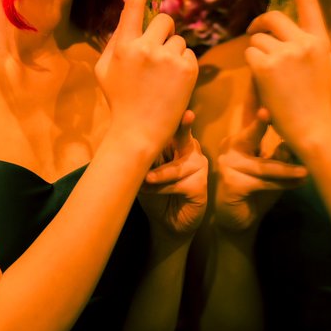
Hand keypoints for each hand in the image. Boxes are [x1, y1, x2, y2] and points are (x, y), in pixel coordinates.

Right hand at [95, 0, 198, 155]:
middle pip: (165, 19)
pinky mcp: (188, 69)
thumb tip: (130, 21)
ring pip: (178, 38)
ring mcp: (169, 58)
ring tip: (163, 77)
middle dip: (163, 32)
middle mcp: (146, 47)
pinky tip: (173, 83)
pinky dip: (183, 64)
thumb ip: (116, 42)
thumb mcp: (105, 69)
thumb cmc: (119, 99)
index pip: (134, 7)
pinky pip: (189, 53)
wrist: (138, 132)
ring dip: (173, 51)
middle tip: (156, 54)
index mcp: (123, 45)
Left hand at [138, 111, 207, 237]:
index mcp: (176, 144)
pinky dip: (161, 189)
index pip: (173, 128)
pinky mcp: (200, 184)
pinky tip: (153, 193)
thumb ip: (143, 160)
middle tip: (188, 115)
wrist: (166, 223)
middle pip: (185, 137)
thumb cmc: (155, 194)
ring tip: (145, 182)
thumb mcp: (144, 174)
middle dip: (184, 126)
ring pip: (175, 167)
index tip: (176, 106)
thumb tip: (130, 148)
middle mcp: (190, 151)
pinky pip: (177, 183)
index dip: (173, 118)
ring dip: (156, 177)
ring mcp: (199, 166)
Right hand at [215, 117, 307, 231]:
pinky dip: (282, 185)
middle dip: (260, 124)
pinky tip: (297, 184)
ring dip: (287, 171)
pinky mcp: (231, 183)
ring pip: (263, 166)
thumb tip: (291, 142)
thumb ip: (279, 156)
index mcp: (237, 141)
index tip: (260, 94)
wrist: (238, 220)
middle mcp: (229, 148)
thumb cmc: (256, 191)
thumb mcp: (271, 171)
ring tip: (306, 172)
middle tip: (267, 113)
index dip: (254, 107)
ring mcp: (226, 165)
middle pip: (251, 137)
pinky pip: (262, 182)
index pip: (248, 123)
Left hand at [245, 0, 330, 152]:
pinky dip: (251, 63)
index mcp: (320, 40)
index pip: (308, 3)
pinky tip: (262, 80)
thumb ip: (315, 47)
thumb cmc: (317, 100)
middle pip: (273, 17)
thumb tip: (301, 34)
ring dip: (256, 51)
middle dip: (260, 24)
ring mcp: (284, 53)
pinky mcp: (265, 65)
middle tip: (254, 32)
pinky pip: (249, 52)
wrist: (311, 128)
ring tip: (268, 74)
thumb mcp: (328, 67)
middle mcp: (303, 42)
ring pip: (257, 38)